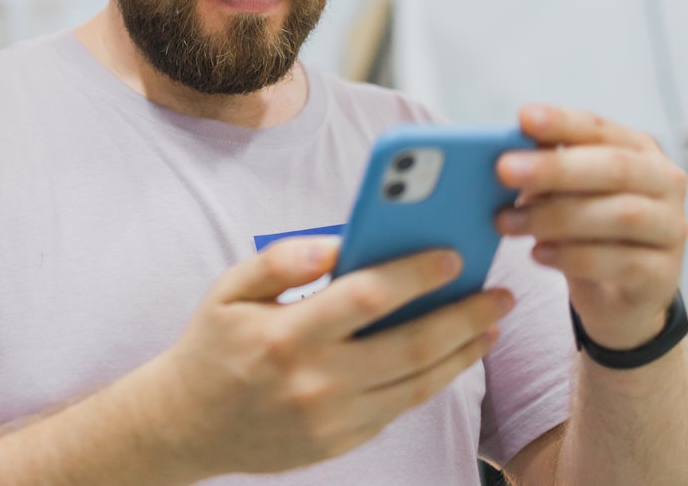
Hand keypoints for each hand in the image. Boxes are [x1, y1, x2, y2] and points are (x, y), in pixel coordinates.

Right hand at [150, 237, 513, 477]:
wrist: (186, 425)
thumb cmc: (214, 345)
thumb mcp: (228, 291)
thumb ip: (279, 260)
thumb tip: (335, 245)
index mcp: (285, 335)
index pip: (365, 298)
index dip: (414, 274)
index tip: (454, 254)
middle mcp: (314, 382)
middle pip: (409, 346)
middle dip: (463, 317)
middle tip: (500, 294)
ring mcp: (331, 420)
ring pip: (416, 385)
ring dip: (462, 354)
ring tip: (491, 325)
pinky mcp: (340, 443)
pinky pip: (400, 408)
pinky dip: (434, 380)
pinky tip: (455, 355)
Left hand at [495, 104, 687, 351]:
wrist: (620, 296)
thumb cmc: (588, 230)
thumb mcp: (567, 194)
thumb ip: (548, 169)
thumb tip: (508, 150)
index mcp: (640, 150)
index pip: (601, 128)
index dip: (563, 122)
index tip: (523, 117)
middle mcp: (665, 183)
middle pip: (615, 168)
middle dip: (556, 167)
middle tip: (504, 170)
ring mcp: (672, 228)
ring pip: (620, 215)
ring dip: (556, 217)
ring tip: (508, 222)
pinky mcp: (664, 273)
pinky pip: (621, 261)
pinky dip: (574, 257)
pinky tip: (539, 254)